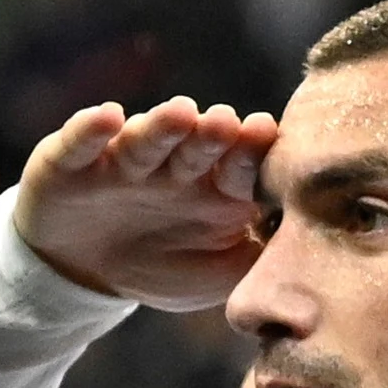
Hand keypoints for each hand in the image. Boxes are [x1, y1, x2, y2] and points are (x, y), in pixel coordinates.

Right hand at [14, 100, 274, 309]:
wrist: (85, 272)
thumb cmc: (166, 266)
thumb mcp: (220, 274)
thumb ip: (261, 259)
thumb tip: (316, 256)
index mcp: (216, 189)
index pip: (241, 167)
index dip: (253, 152)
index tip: (268, 134)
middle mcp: (174, 167)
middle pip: (198, 146)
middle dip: (213, 134)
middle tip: (228, 122)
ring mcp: (124, 162)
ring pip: (146, 141)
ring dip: (162, 126)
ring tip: (182, 113)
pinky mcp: (71, 163)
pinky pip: (80, 143)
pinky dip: (90, 129)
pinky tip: (106, 116)